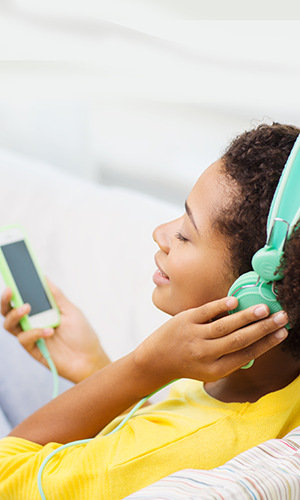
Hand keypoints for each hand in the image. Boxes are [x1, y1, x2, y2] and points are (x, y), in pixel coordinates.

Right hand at [1, 280, 110, 382]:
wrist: (89, 358)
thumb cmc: (81, 334)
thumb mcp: (70, 310)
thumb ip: (55, 295)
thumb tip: (43, 277)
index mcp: (40, 311)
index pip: (20, 299)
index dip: (13, 290)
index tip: (12, 279)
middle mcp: (32, 323)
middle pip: (8, 311)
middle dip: (5, 300)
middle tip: (10, 290)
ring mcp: (31, 336)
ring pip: (10, 325)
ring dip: (16, 314)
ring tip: (27, 308)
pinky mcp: (33, 350)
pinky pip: (24, 339)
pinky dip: (35, 332)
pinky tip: (49, 330)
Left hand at [133, 296, 288, 384]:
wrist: (155, 360)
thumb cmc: (187, 363)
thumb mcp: (209, 369)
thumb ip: (229, 357)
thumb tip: (256, 340)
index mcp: (215, 369)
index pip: (246, 354)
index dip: (266, 343)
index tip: (282, 333)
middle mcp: (205, 355)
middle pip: (240, 340)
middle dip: (263, 328)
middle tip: (281, 317)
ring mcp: (194, 336)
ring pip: (225, 326)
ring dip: (247, 316)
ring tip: (265, 308)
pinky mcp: (184, 320)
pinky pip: (206, 312)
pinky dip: (220, 306)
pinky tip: (235, 301)